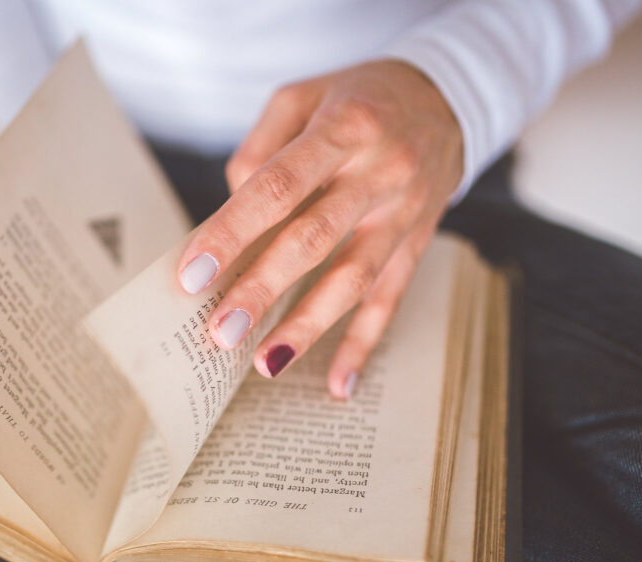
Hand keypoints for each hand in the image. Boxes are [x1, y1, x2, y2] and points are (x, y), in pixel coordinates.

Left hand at [176, 60, 462, 397]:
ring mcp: (404, 213)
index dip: (233, 231)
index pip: (279, 186)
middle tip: (220, 332)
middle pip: (315, 238)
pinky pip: (391, 299)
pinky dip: (364, 344)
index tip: (193, 273)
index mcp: (344, 129)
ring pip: (355, 278)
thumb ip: (260, 150)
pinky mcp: (418, 242)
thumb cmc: (358, 98)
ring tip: (266, 363)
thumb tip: (230, 214)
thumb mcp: (303, 97)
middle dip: (263, 288)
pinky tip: (339, 385)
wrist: (448, 96)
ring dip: (309, 326)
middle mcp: (379, 172)